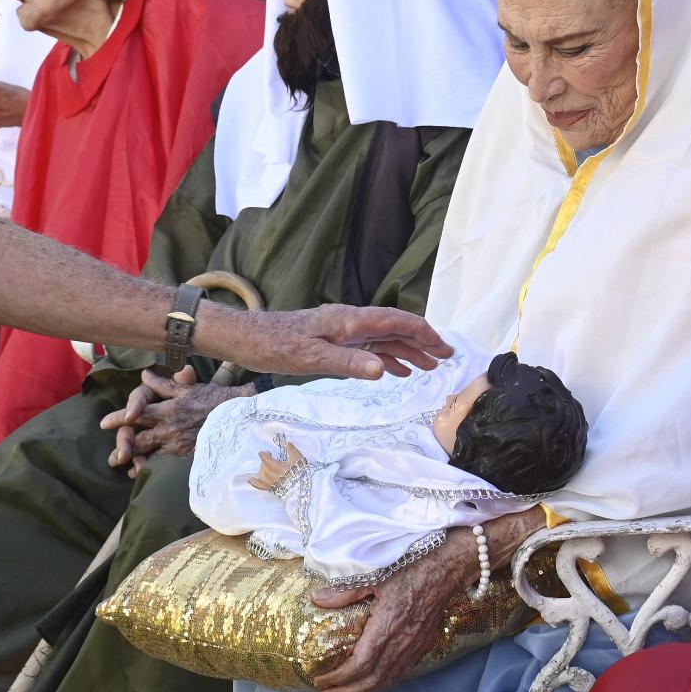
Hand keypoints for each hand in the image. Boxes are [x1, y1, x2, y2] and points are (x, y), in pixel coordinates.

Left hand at [99, 367, 252, 475]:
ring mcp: (178, 444)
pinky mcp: (186, 455)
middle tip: (111, 457)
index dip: (119, 419)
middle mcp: (169, 428)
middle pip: (139, 439)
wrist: (237, 417)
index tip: (104, 424)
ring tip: (123, 467)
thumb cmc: (213, 398)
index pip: (138, 413)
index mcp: (168, 409)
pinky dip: (152, 469)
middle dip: (122, 447)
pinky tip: (143, 473)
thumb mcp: (188, 388)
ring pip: (149, 455)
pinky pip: (165, 464)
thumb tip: (144, 375)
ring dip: (134, 461)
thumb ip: (163, 384)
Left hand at [216, 305, 452, 381]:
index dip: (423, 333)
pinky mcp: (330, 340)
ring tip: (428, 368)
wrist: (244, 338)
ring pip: (382, 338)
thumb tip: (383, 369)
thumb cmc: (274, 346)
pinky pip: (366, 347)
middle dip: (421, 342)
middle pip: (394, 328)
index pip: (396, 321)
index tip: (445, 348)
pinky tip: (393, 370)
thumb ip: (347, 363)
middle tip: (446, 360)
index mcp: (349, 321)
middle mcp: (349, 321)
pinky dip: (385, 357)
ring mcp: (340, 330)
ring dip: (406, 351)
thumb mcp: (310, 358)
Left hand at [249, 444, 306, 491]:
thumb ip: (292, 451)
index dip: (264, 455)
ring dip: (262, 469)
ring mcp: (271, 483)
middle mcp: (273, 476)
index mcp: (278, 467)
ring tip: (266, 467)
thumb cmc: (301, 473)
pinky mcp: (272, 490)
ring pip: (262, 475)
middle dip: (265, 461)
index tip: (264, 452)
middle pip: (264, 467)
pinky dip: (254, 482)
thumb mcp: (299, 460)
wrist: (303, 488)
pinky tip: (250, 479)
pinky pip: (260, 486)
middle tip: (268, 458)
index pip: (266, 459)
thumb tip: (287, 444)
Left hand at [309, 535, 471, 691]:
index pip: (360, 665)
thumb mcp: (373, 575)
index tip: (319, 681)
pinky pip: (399, 675)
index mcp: (386, 628)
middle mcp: (401, 644)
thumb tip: (317, 599)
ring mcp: (413, 648)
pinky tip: (370, 687)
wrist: (445, 570)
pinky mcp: (421, 647)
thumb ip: (345, 592)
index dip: (338, 678)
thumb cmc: (410, 568)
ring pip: (386, 681)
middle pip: (371, 681)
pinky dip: (381, 686)